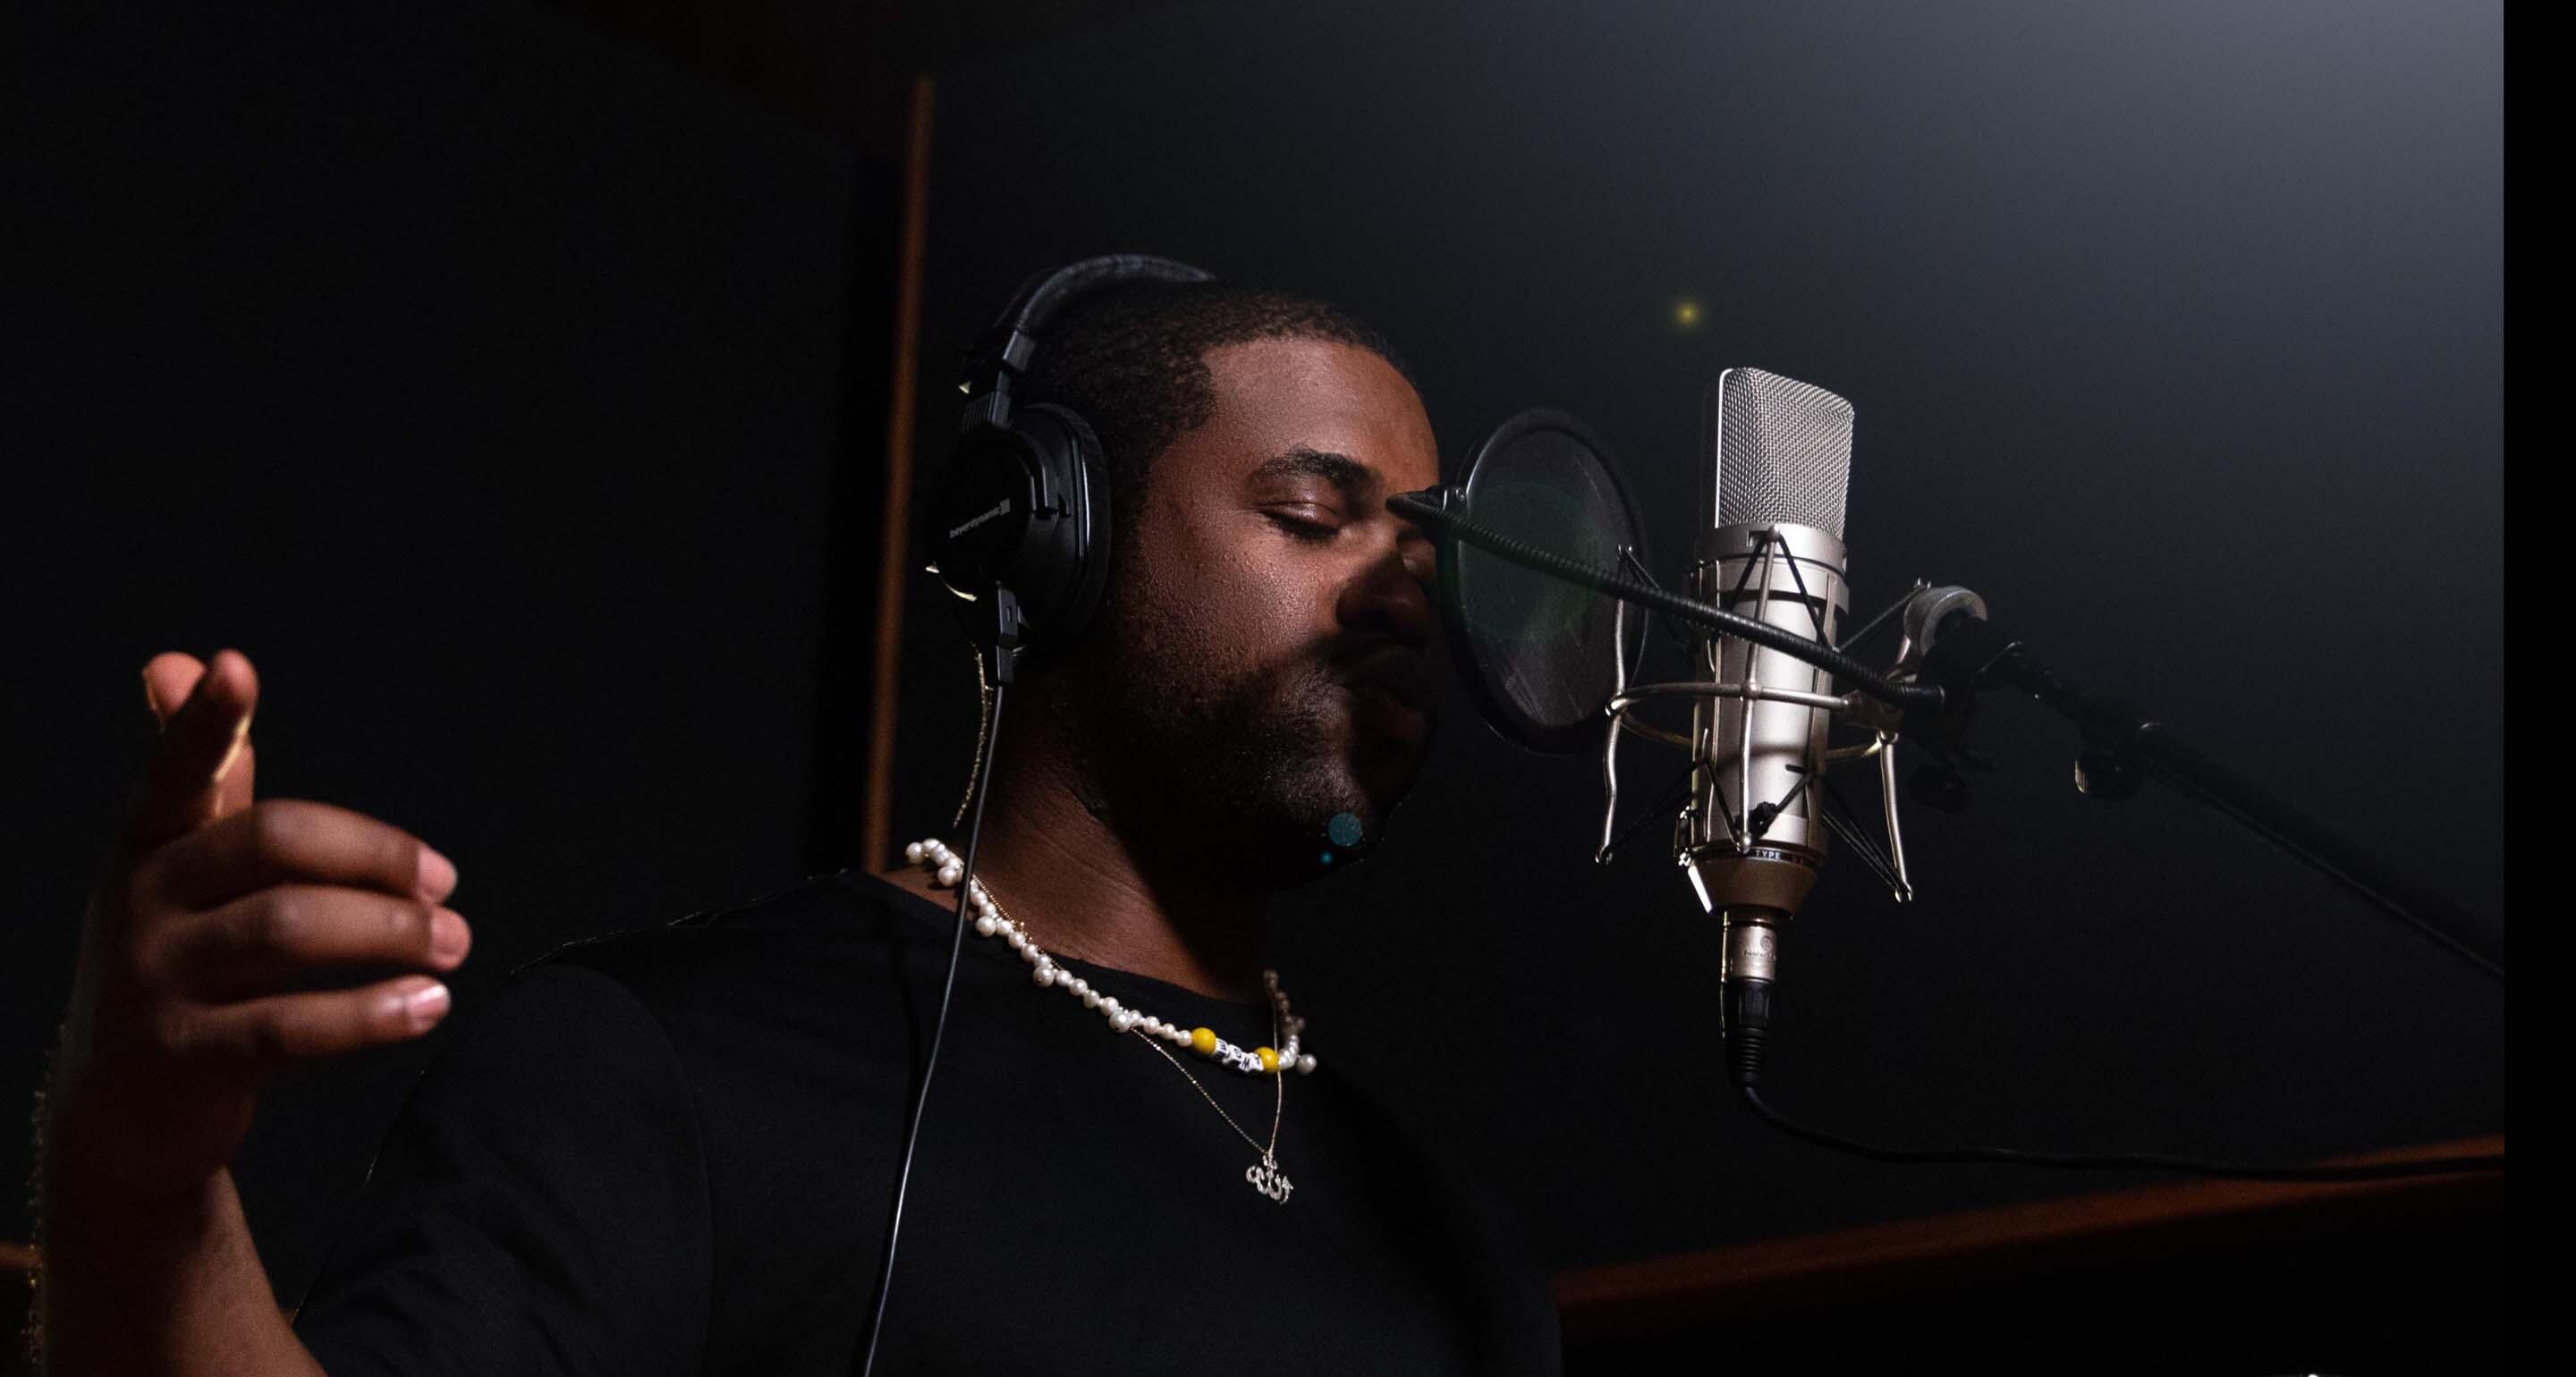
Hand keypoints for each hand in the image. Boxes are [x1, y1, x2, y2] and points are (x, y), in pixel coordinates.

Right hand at [48, 650, 470, 1206]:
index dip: (205, 722)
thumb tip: (183, 659)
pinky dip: (370, 1014)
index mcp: (148, 847)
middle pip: (272, 845)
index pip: (179, 774)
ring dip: (390, 934)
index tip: (236, 667)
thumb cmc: (181, 963)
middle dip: (377, 858)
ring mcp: (153, 981)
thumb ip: (208, 777)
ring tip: (454, 946)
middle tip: (446, 887)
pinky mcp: (181, 1059)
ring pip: (287, 930)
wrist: (122, 1114)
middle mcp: (139, 903)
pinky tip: (428, 1006)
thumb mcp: (183, 870)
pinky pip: (288, 1028)